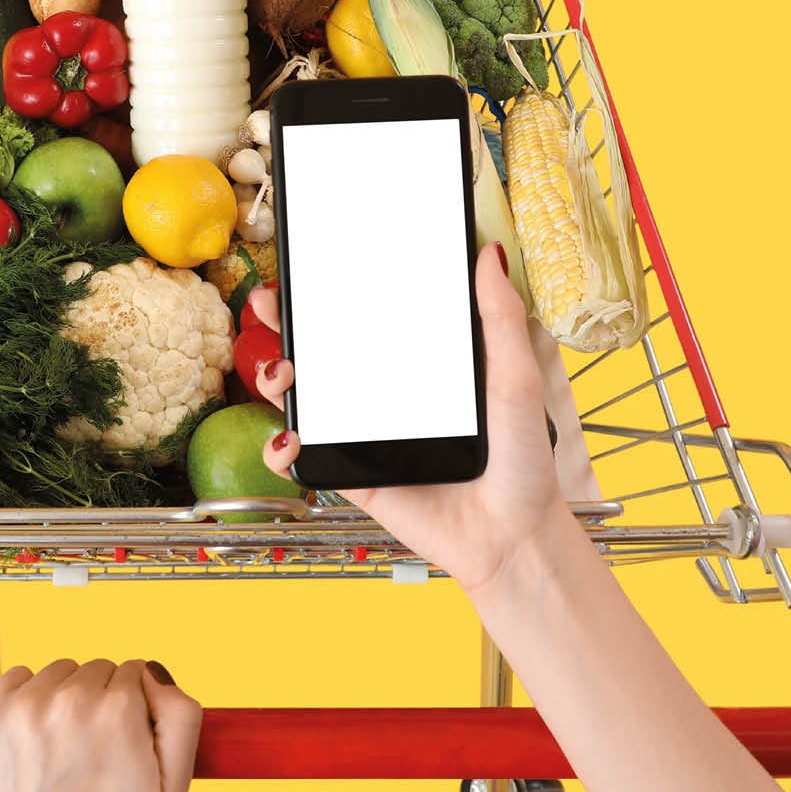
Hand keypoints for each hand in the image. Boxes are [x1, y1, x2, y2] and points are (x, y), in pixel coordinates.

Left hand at [0, 657, 201, 791]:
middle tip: (91, 750)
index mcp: (117, 712)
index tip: (120, 738)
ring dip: (64, 698)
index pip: (135, 671)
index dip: (133, 706)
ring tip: (61, 749)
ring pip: (60, 672)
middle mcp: (70, 701)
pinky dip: (26, 696)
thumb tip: (154, 671)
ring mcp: (26, 707)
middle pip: (97, 669)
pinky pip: (17, 675)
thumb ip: (182, 715)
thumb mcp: (171, 787)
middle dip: (99, 700)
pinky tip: (34, 736)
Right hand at [252, 242, 566, 596]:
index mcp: (417, 361)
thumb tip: (489, 253)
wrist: (513, 538)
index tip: (308, 264)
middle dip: (285, 322)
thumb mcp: (514, 377)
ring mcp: (363, 432)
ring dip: (275, 377)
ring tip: (281, 373)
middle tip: (269, 302)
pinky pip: (304, 456)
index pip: (366, 315)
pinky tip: (290, 434)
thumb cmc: (521, 458)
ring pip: (302, 396)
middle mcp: (383, 393)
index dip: (331, 289)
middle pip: (321, 349)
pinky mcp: (353, 474)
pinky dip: (280, 446)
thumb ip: (500, 316)